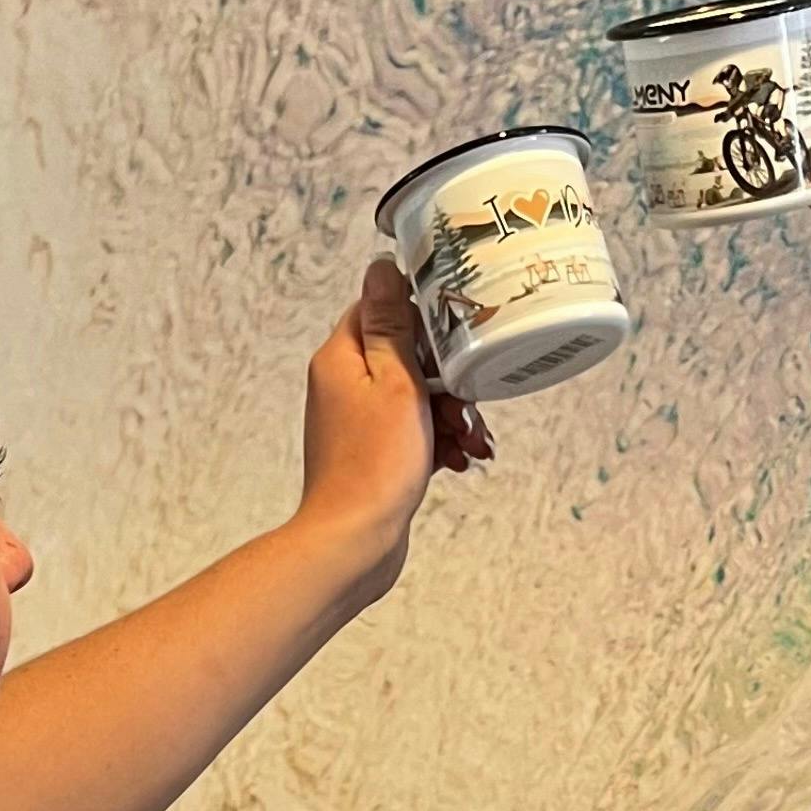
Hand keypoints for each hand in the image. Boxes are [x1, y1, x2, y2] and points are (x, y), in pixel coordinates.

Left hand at [298, 256, 490, 601]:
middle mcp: (343, 384)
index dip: (424, 318)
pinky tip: (459, 460)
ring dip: (449, 416)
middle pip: (407, 356)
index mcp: (341, 357)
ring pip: (416, 397)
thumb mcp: (396, 381)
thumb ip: (392, 324)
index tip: (455, 331)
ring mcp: (356, 421)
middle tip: (466, 404)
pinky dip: (437, 442)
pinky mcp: (372, 453)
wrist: (355, 542)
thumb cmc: (374, 467)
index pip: (382, 308)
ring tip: (469, 441)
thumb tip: (382, 268)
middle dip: (448, 379)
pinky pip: (413, 432)